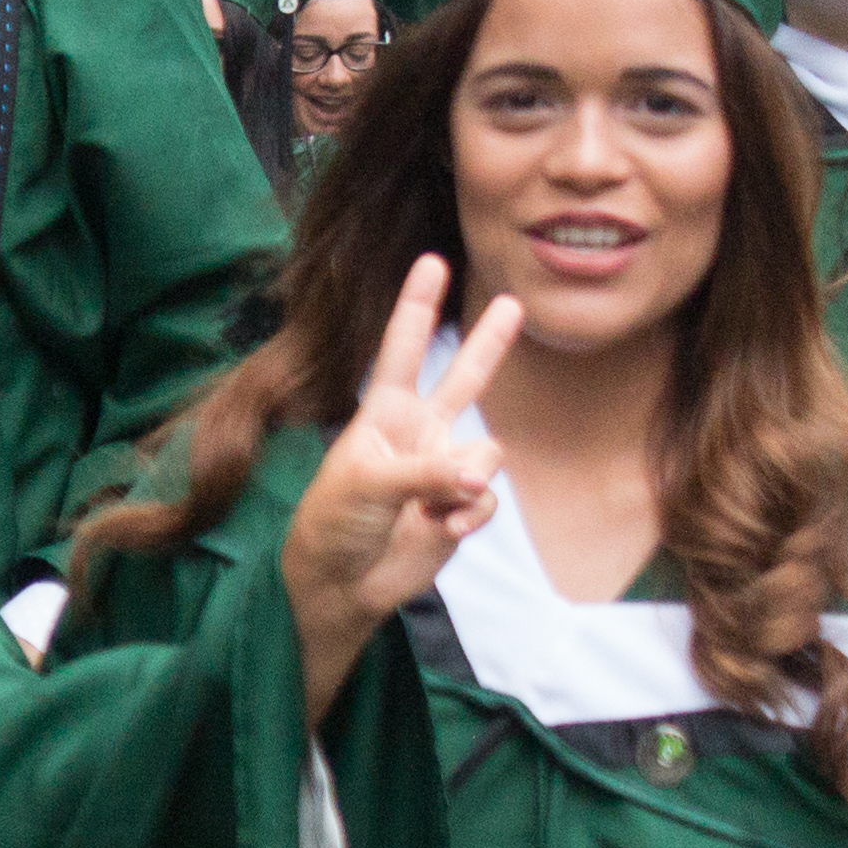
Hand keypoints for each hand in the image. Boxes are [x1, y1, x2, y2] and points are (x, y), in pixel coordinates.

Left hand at [279, 254, 515, 720]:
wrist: (341, 586)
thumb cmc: (333, 524)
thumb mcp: (368, 485)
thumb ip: (428, 471)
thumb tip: (480, 472)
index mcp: (382, 414)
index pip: (402, 349)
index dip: (418, 306)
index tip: (431, 261)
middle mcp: (417, 434)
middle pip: (463, 378)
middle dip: (487, 344)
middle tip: (514, 304)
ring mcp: (442, 469)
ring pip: (487, 452)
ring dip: (467, 480)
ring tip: (434, 507)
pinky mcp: (461, 507)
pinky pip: (488, 498)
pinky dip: (471, 514)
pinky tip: (444, 529)